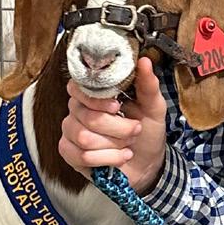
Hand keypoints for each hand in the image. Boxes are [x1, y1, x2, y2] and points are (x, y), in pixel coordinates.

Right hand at [59, 56, 167, 193]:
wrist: (148, 163)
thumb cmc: (147, 132)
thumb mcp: (153, 107)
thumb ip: (148, 85)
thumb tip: (144, 61)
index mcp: (94, 93)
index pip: (79, 88)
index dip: (98, 100)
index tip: (118, 107)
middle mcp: (77, 109)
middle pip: (88, 118)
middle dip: (119, 128)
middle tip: (135, 130)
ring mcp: (70, 131)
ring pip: (85, 138)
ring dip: (115, 144)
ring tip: (128, 144)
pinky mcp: (70, 153)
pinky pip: (82, 156)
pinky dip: (108, 159)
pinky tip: (120, 157)